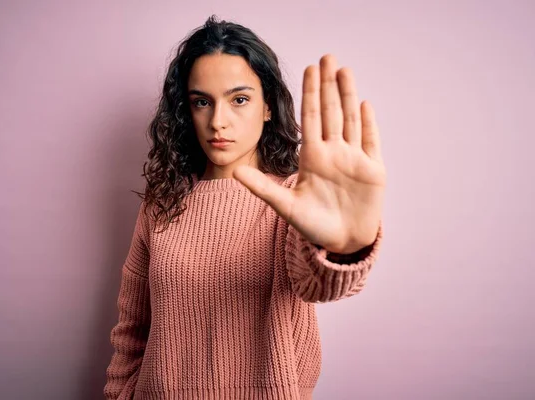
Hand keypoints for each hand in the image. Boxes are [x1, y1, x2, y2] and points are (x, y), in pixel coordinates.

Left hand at [233, 54, 385, 253]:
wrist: (342, 242)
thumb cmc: (313, 226)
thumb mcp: (285, 206)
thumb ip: (262, 188)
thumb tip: (235, 172)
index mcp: (312, 157)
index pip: (310, 118)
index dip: (310, 93)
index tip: (308, 69)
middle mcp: (333, 153)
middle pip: (330, 111)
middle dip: (328, 85)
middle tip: (327, 56)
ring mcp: (353, 159)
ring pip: (349, 120)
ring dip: (347, 95)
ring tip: (344, 70)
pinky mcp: (373, 170)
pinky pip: (370, 141)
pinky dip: (368, 123)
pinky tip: (364, 104)